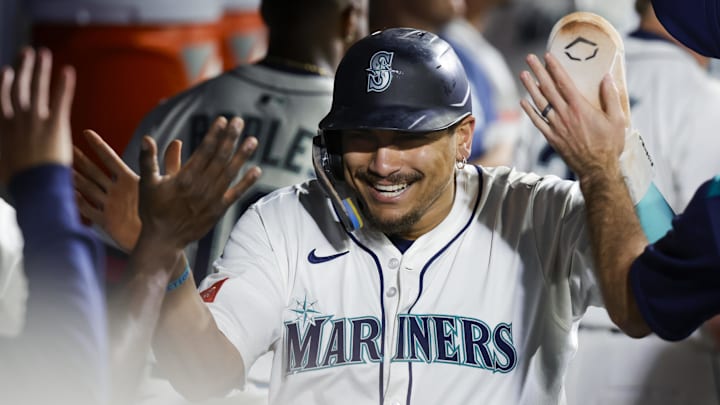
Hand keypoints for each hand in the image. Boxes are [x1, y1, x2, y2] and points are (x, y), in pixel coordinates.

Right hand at [0, 47, 74, 182]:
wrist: (34, 189)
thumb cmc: (19, 184)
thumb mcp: (2, 167)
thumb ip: (3, 155)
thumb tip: (3, 157)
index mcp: (3, 127)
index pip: (2, 99)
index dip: (5, 83)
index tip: (8, 70)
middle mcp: (17, 119)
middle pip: (20, 87)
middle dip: (24, 67)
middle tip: (28, 52)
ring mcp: (36, 120)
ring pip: (38, 88)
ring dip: (41, 69)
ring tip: (44, 53)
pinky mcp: (55, 125)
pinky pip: (60, 100)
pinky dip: (64, 85)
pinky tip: (68, 71)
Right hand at [74, 129, 181, 251]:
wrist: (162, 238)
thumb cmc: (167, 211)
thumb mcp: (169, 185)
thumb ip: (170, 164)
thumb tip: (177, 141)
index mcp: (130, 179)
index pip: (110, 159)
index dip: (99, 146)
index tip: (87, 132)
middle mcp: (117, 190)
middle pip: (93, 172)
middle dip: (80, 160)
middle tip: (63, 147)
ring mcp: (110, 204)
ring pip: (87, 188)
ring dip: (74, 179)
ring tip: (59, 168)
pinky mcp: (107, 220)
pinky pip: (88, 209)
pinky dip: (78, 201)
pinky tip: (67, 194)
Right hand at [137, 116, 259, 250]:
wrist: (163, 240)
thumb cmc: (153, 210)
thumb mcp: (146, 184)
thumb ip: (147, 160)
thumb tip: (146, 138)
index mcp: (184, 178)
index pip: (203, 151)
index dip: (214, 135)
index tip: (222, 120)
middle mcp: (201, 187)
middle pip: (220, 158)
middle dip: (230, 138)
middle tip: (240, 121)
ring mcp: (212, 199)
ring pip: (230, 173)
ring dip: (242, 156)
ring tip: (253, 140)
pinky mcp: (218, 210)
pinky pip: (235, 194)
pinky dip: (246, 182)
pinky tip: (257, 170)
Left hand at [519, 53, 625, 183]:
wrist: (597, 169)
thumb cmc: (610, 144)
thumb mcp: (618, 119)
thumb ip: (611, 97)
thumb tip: (606, 77)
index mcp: (580, 107)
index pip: (564, 82)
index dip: (554, 68)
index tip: (547, 56)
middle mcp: (565, 115)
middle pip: (548, 89)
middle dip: (538, 72)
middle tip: (530, 58)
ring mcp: (556, 126)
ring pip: (540, 103)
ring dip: (530, 87)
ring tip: (523, 74)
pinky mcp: (551, 138)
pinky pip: (537, 121)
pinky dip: (529, 111)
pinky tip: (523, 101)